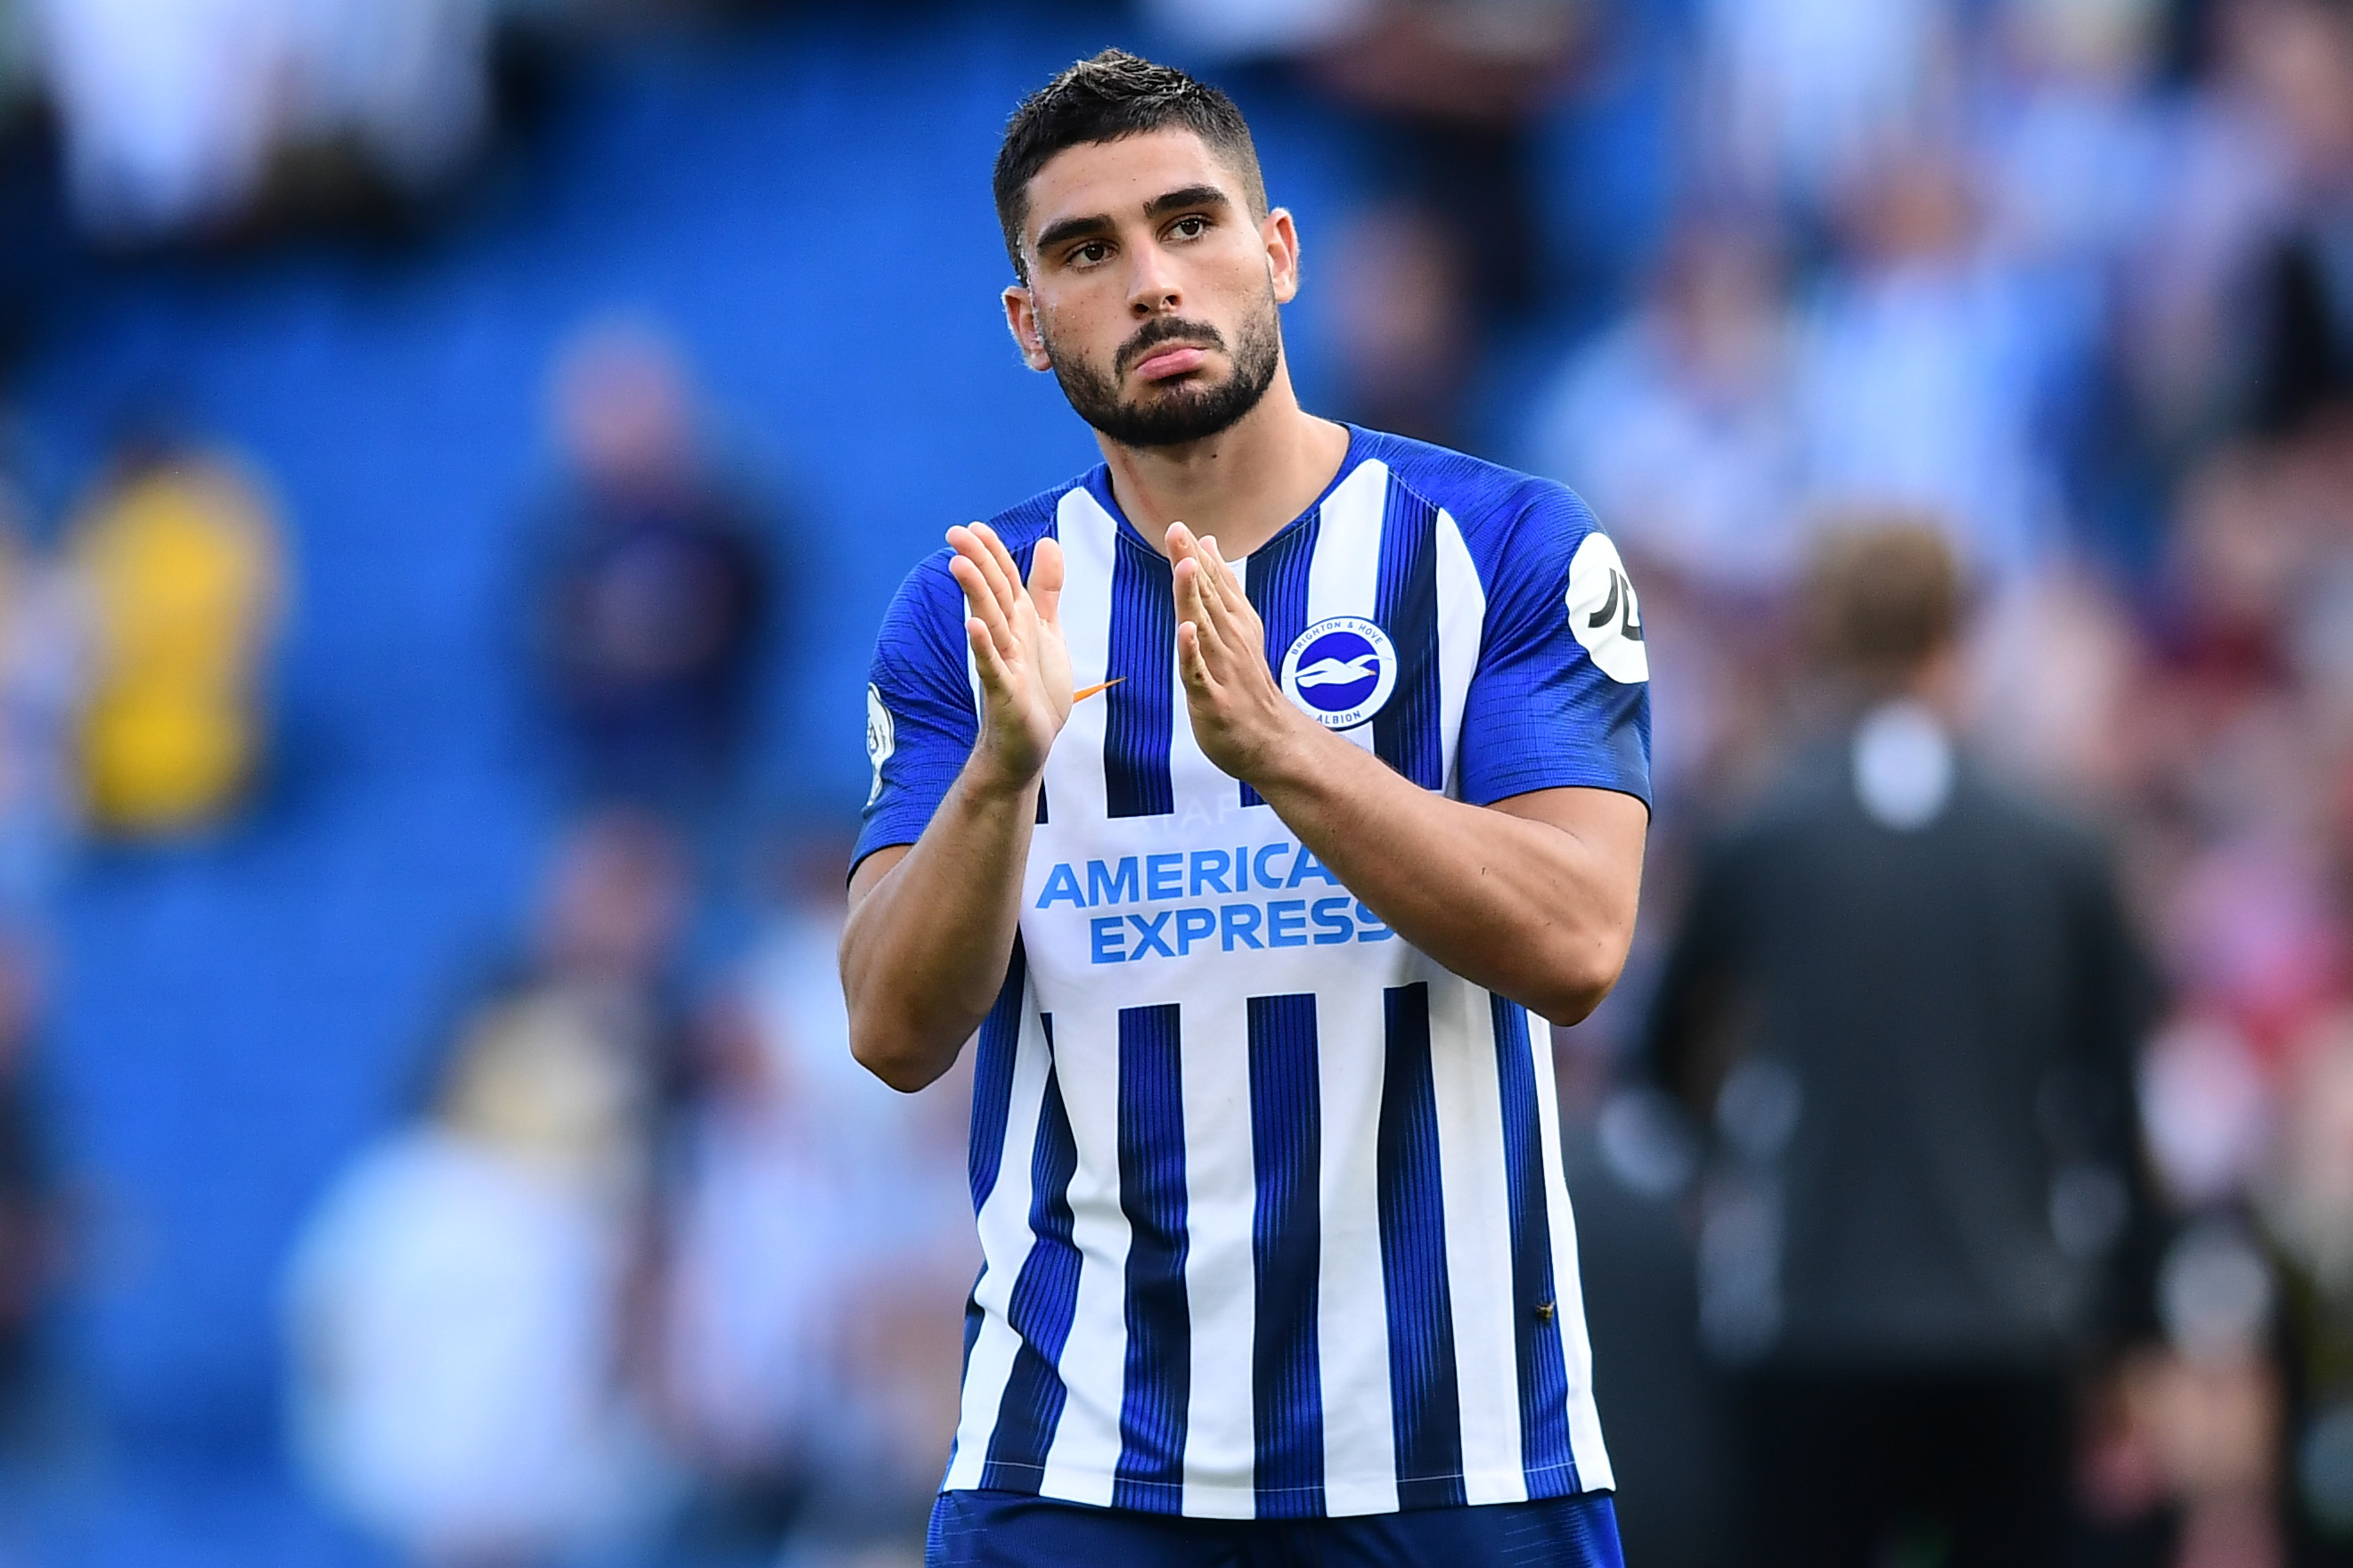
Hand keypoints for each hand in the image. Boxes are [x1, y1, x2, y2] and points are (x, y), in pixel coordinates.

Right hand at [948, 522, 1070, 791]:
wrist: (1026, 746)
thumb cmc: (1034, 691)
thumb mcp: (1046, 633)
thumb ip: (1046, 590)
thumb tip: (1048, 542)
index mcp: (1018, 623)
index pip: (1003, 580)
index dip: (993, 552)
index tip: (973, 526)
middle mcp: (1007, 639)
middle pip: (992, 594)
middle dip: (977, 563)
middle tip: (954, 533)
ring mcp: (1003, 665)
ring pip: (989, 623)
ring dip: (975, 595)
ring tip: (960, 565)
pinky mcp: (1004, 693)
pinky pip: (991, 667)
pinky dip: (983, 647)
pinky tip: (972, 626)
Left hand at [1169, 522, 1318, 785]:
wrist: (1270, 740)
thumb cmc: (1247, 685)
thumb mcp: (1237, 628)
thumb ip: (1222, 586)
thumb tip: (1208, 543)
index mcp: (1235, 625)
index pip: (1215, 585)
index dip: (1197, 556)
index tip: (1181, 526)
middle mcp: (1230, 642)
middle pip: (1209, 598)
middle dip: (1192, 564)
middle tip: (1177, 532)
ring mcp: (1222, 670)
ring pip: (1205, 628)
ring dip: (1195, 597)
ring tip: (1186, 566)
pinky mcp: (1212, 699)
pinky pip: (1199, 672)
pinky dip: (1193, 651)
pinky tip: (1186, 630)